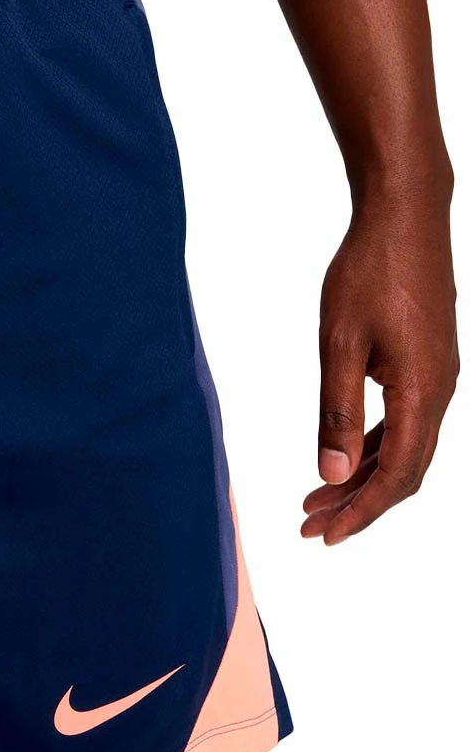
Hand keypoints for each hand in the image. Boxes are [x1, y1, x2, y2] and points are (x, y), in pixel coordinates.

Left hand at [303, 190, 457, 543]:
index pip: (395, 474)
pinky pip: (406, 421)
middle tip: (309, 526)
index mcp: (423, 391)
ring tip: (317, 499)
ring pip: (405, 447)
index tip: (324, 535)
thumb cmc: (368, 272)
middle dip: (357, 504)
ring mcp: (438, 376)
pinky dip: (374, 445)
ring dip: (363, 477)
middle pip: (403, 470)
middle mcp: (441, 390)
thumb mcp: (340, 344)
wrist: (405, 216)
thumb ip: (337, 411)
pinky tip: (346, 455)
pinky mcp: (428, 362)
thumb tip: (332, 473)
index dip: (360, 511)